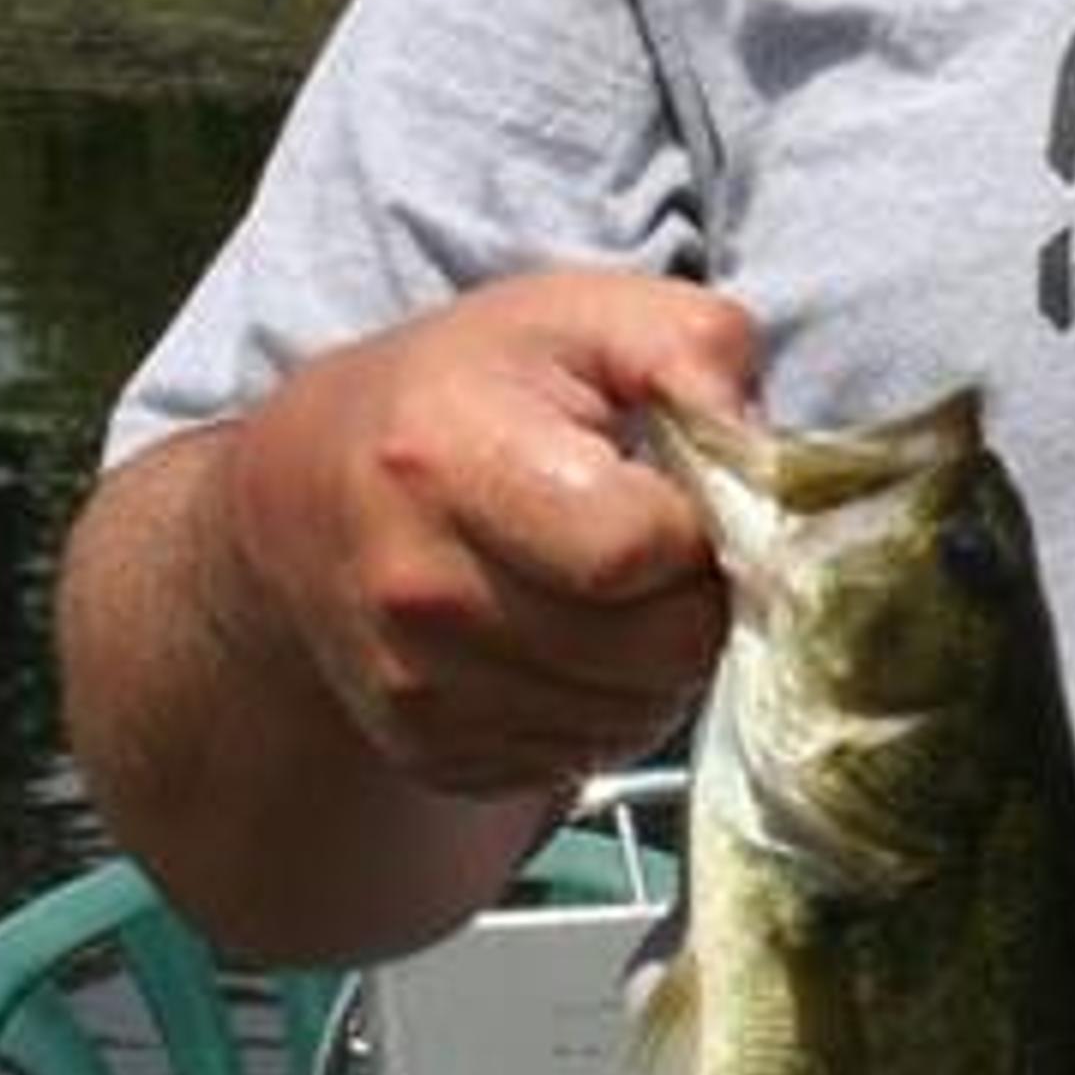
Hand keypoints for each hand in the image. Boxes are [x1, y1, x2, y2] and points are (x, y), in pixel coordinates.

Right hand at [217, 265, 759, 801]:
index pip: (639, 551)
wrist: (308, 493)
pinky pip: (580, 759)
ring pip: (629, 720)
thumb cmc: (470, 387)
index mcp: (449, 463)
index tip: (683, 494)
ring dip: (659, 666)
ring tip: (621, 591)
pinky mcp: (428, 753)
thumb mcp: (580, 316)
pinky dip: (605, 709)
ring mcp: (416, 689)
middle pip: (652, 654)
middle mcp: (419, 594)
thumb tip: (766, 456)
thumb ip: (693, 351)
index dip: (698, 529)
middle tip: (667, 550)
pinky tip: (574, 641)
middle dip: (694, 604)